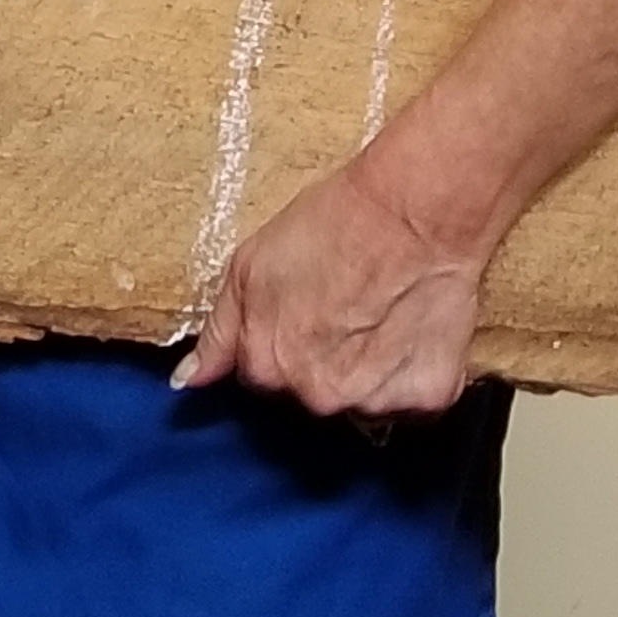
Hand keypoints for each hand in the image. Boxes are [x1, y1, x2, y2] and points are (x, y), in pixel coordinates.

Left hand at [175, 153, 484, 418]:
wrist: (414, 214)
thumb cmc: (334, 227)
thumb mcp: (248, 268)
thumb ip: (220, 333)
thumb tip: (189, 381)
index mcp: (266, 366)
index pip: (260, 377)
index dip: (278, 341)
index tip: (300, 314)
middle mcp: (318, 395)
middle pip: (310, 392)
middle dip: (321, 361)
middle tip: (342, 310)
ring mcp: (374, 402)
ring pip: (361, 400)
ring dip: (366, 372)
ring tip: (379, 316)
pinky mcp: (428, 398)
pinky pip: (412, 401)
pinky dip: (410, 375)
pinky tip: (411, 331)